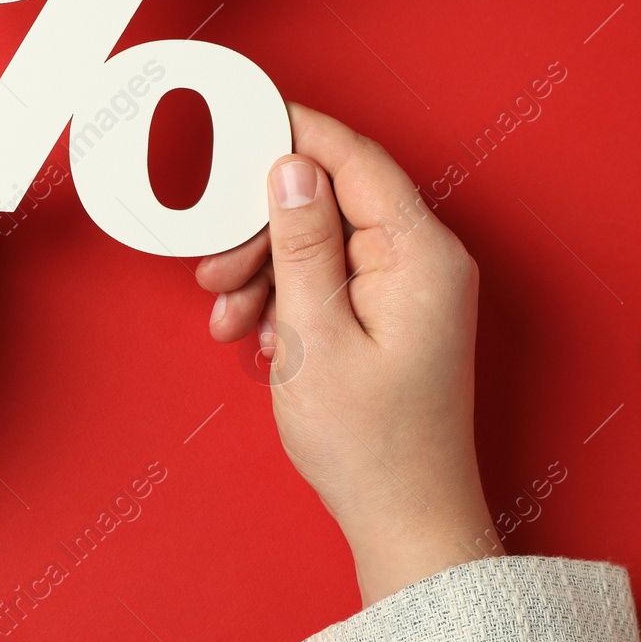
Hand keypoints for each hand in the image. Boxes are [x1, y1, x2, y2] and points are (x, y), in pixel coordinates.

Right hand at [197, 104, 500, 604]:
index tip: (243, 121)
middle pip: (330, 203)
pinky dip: (286, 300)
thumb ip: (302, 243)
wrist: (405, 520)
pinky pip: (328, 279)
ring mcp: (409, 287)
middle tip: (217, 270)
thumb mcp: (316, 336)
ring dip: (266, 273)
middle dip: (264, 231)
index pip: (356, 161)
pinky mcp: (390, 313)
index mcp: (421, 255)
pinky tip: (262, 339)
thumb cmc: (370, 444)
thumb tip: (292, 166)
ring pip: (320, 243)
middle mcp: (423, 260)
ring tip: (231, 322)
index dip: (298, 134)